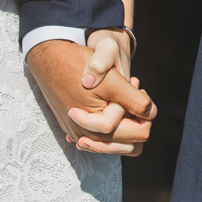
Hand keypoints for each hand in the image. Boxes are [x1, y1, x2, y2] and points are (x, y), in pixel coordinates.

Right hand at [25, 38, 155, 155]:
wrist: (49, 58)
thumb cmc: (78, 67)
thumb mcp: (112, 82)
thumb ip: (135, 101)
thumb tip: (152, 114)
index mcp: (99, 129)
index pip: (141, 134)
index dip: (144, 111)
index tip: (133, 87)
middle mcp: (87, 137)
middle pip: (130, 143)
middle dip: (135, 119)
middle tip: (130, 92)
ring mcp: (79, 133)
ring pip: (116, 141)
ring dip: (123, 120)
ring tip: (119, 96)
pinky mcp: (74, 127)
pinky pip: (101, 134)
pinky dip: (109, 119)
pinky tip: (107, 98)